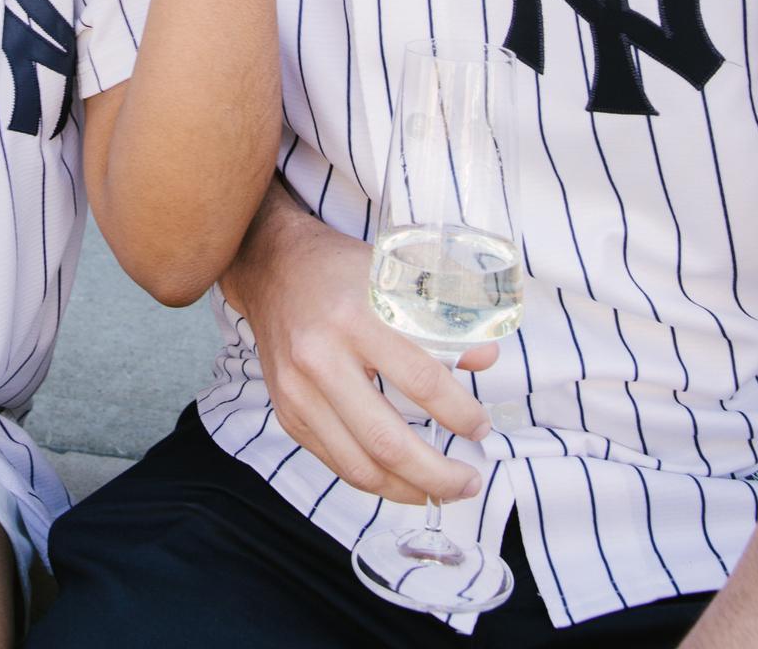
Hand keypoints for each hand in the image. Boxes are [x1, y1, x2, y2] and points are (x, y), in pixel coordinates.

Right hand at [229, 198, 496, 505]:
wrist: (272, 266)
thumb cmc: (339, 270)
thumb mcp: (393, 277)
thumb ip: (440, 320)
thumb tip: (486, 358)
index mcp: (356, 317)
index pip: (421, 381)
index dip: (460, 414)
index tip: (481, 427)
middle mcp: (321, 357)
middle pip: (386, 440)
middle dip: (437, 474)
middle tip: (469, 482)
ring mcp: (298, 391)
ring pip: (359, 466)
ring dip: (407, 489)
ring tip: (440, 491)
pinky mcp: (286, 411)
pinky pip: (335, 462)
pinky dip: (373, 479)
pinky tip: (399, 478)